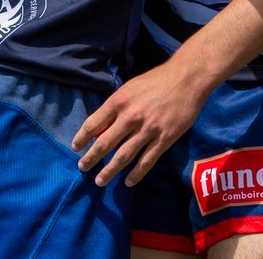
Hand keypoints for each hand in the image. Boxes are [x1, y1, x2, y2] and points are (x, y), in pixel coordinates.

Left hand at [70, 62, 210, 186]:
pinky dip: (136, 174)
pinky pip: (147, 161)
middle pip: (104, 143)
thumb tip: (100, 126)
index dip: (82, 137)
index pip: (93, 123)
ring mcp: (148, 130)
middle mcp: (130, 117)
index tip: (75, 147)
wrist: (187, 79)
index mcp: (119, 101)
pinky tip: (128, 182)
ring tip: (99, 181)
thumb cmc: (156, 80)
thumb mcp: (130, 87)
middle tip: (82, 167)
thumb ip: (116, 106)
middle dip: (91, 158)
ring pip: (123, 156)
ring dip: (109, 171)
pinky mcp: (164, 139)